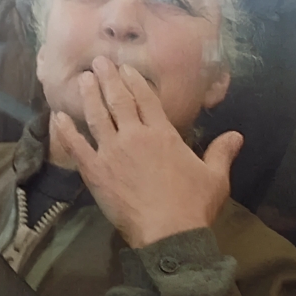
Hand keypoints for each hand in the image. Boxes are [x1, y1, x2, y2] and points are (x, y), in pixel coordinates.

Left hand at [54, 57, 242, 249]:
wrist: (169, 233)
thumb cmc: (194, 205)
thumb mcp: (215, 177)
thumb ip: (221, 152)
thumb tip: (237, 135)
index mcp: (163, 134)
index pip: (146, 99)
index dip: (134, 81)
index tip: (126, 68)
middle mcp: (135, 136)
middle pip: (119, 100)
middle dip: (109, 78)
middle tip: (99, 61)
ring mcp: (112, 152)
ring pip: (97, 116)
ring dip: (89, 96)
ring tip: (83, 78)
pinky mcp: (95, 171)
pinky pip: (77, 146)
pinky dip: (67, 131)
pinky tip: (58, 117)